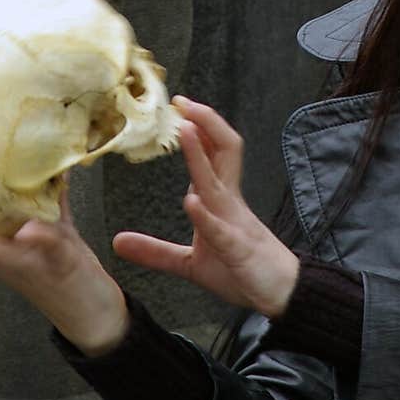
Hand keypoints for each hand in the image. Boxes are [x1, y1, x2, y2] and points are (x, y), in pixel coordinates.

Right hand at [0, 187, 129, 357]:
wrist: (100, 314)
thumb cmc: (69, 263)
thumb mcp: (51, 219)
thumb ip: (40, 187)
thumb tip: (36, 138)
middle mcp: (8, 256)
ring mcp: (33, 264)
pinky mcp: (63, 267)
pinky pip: (50, 250)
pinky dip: (39, 240)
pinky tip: (27, 233)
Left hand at [112, 97, 299, 318]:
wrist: (281, 297)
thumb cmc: (241, 272)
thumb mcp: (189, 263)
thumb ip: (155, 251)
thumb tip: (117, 241)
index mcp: (222, 201)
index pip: (215, 154)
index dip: (199, 127)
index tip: (179, 106)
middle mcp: (230, 203)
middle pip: (225, 152)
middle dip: (207, 123)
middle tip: (184, 102)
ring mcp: (235, 225)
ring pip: (218, 183)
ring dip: (201, 157)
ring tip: (186, 131)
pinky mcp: (238, 251)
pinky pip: (222, 231)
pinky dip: (206, 217)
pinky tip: (191, 203)